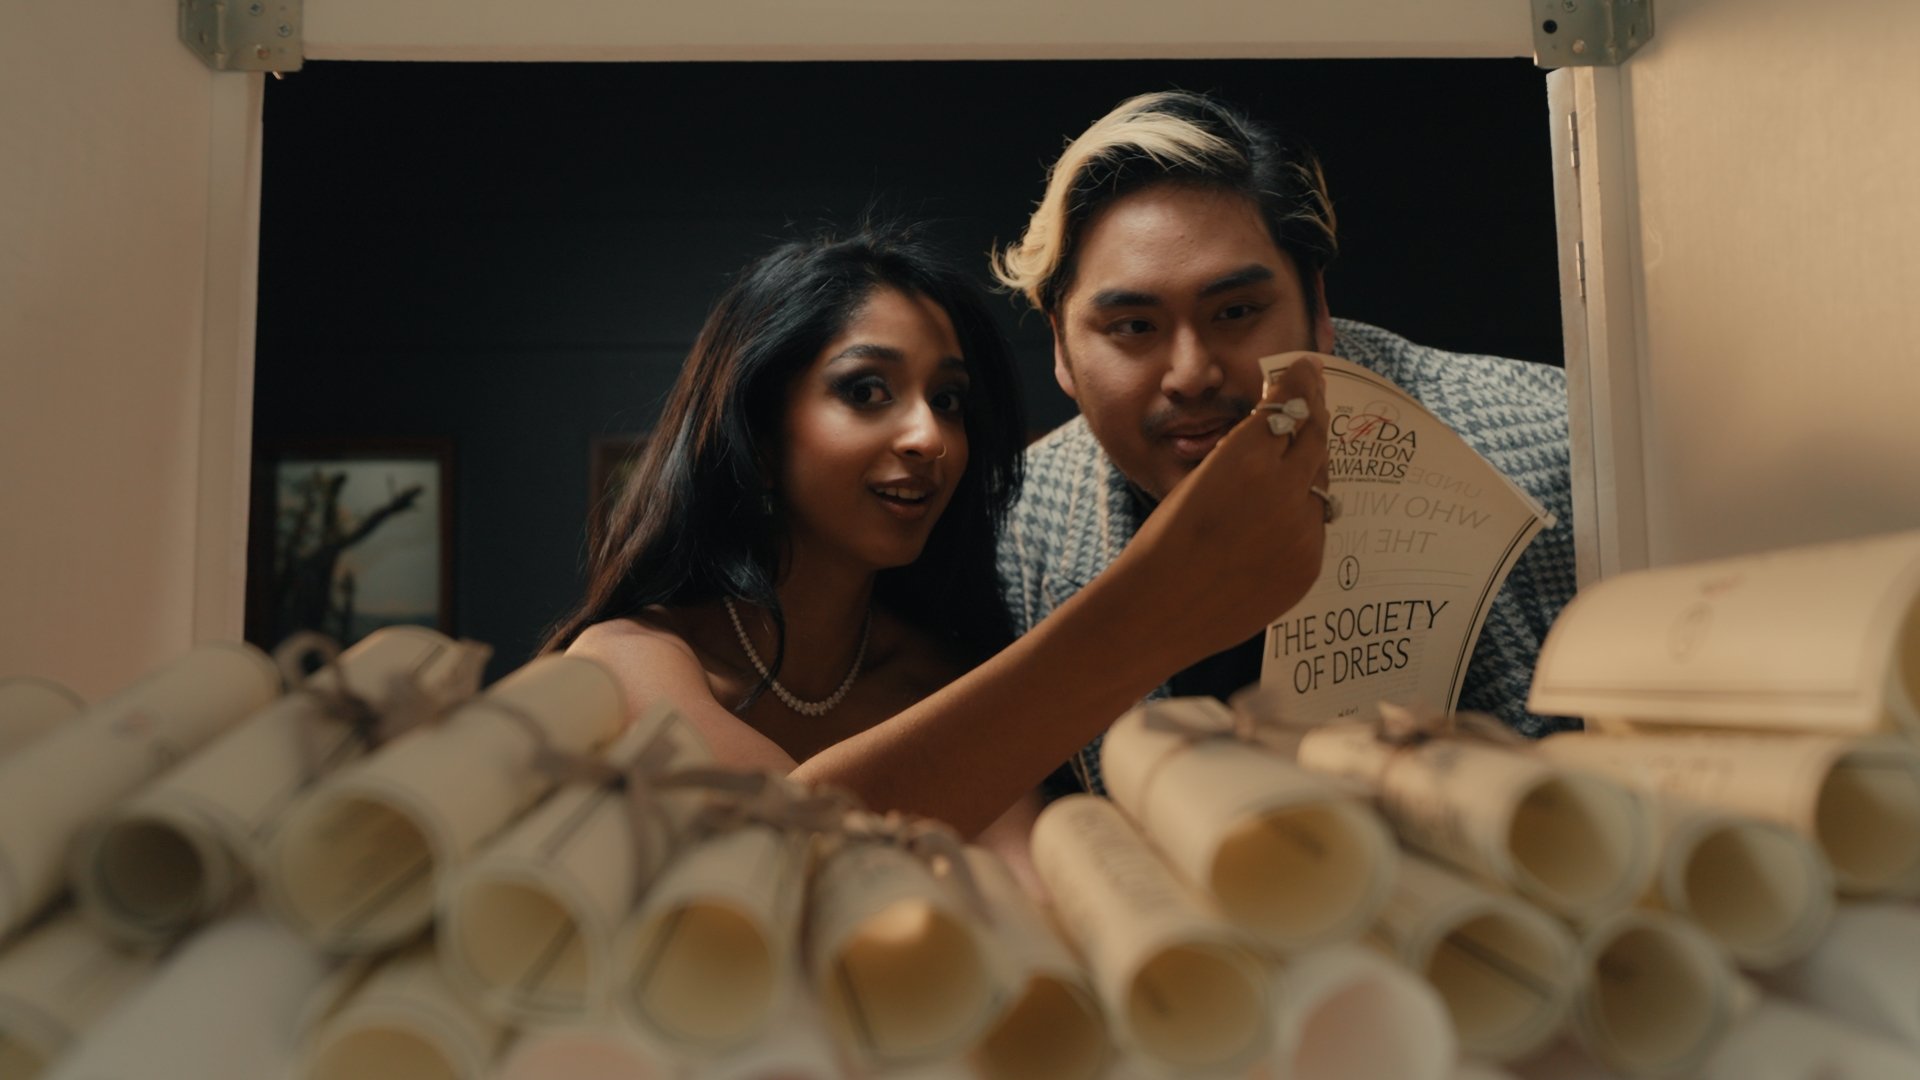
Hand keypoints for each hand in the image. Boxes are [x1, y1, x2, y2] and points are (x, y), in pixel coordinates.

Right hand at [1117, 351, 1332, 660]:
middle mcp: (1283, 489)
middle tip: (1314, 391)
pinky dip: (1304, 512)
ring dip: (1310, 465)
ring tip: (1297, 457)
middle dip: (1315, 409)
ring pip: (1321, 482)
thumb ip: (1243, 450)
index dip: (1298, 382)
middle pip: (1316, 435)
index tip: (1304, 368)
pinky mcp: (1308, 566)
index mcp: (1247, 457)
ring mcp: (1301, 531)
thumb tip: (1276, 427)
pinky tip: (1281, 514)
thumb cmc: (1163, 541)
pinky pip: (1316, 526)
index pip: (1289, 404)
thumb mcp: (1196, 478)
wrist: (1159, 608)